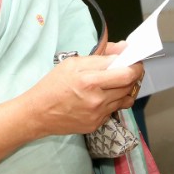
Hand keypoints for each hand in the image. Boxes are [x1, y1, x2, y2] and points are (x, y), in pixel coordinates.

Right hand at [28, 54, 144, 136]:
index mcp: (89, 81)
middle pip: (129, 86)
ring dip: (124, 89)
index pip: (126, 74)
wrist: (38, 114)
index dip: (135, 66)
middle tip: (125, 70)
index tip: (134, 62)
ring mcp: (98, 114)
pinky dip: (112, 102)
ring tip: (113, 83)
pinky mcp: (97, 124)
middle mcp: (97, 100)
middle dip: (131, 76)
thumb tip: (123, 49)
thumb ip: (100, 57)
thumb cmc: (52, 85)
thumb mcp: (72, 64)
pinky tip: (101, 97)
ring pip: (125, 99)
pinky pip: (114, 110)